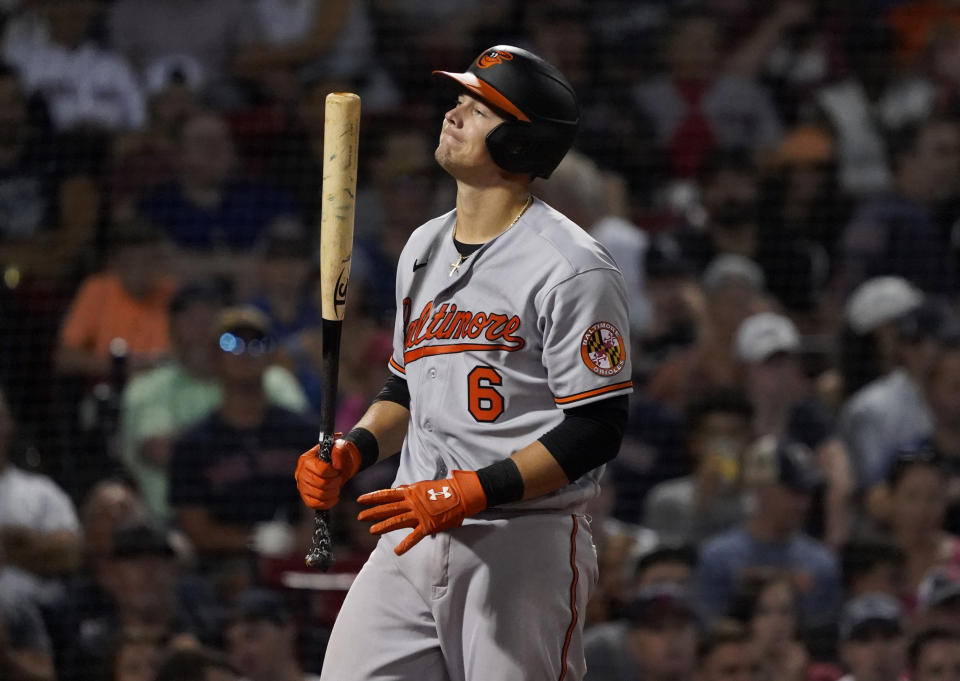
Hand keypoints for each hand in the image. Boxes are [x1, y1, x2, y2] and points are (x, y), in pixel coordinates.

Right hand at [295, 436, 361, 509]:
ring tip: (337, 487)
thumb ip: (339, 451)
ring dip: (333, 492)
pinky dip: (327, 503)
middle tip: (339, 479)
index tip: (338, 471)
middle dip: (335, 483)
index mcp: (306, 459)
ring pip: (319, 495)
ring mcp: (301, 485)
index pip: (321, 470)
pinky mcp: (304, 496)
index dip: (333, 473)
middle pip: (321, 484)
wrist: (338, 465)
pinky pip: (313, 504)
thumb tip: (336, 460)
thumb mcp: (342, 448)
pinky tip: (334, 498)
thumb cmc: (338, 456)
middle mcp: (300, 472)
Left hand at [357, 470, 486, 554]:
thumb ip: (409, 489)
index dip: (372, 497)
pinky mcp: (428, 525)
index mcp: (410, 492)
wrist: (460, 494)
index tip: (360, 500)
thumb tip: (398, 489)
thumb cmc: (442, 490)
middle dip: (373, 512)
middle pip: (388, 508)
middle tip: (360, 517)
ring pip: (397, 520)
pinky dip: (406, 544)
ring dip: (383, 526)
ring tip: (371, 531)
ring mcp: (419, 514)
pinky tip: (397, 551)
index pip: (387, 494)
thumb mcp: (422, 486)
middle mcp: (411, 502)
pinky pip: (415, 536)